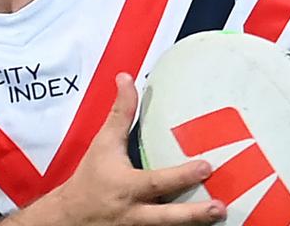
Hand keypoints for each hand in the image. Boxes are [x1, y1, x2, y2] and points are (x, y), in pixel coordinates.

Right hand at [28, 72, 225, 225]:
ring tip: (220, 215)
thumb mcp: (103, 143)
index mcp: (127, 187)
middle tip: (220, 207)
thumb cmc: (90, 178)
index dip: (182, 175)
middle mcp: (134, 213)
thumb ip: (120, 113)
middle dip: (194, 214)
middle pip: (167, 217)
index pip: (157, 181)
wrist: (69, 217)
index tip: (206, 166)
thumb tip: (126, 78)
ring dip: (194, 224)